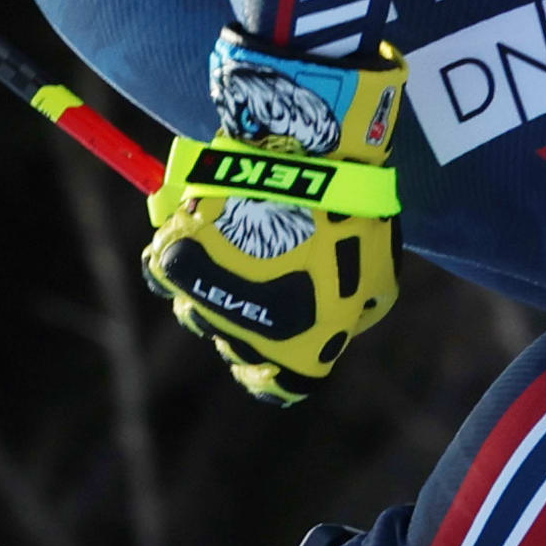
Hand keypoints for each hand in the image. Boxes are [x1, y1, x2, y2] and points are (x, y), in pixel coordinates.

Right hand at [145, 35, 409, 404]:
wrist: (302, 159)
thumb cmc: (350, 216)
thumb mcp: (380, 274)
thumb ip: (360, 310)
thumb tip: (346, 318)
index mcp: (296, 352)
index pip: (276, 387)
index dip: (272, 371)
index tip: (274, 348)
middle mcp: (244, 338)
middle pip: (236, 345)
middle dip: (250, 319)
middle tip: (269, 273)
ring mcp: (205, 301)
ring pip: (197, 310)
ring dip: (214, 288)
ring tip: (238, 242)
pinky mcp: (175, 262)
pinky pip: (166, 272)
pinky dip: (180, 255)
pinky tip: (200, 229)